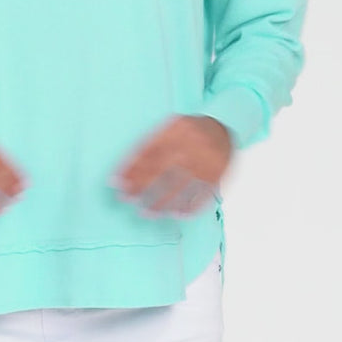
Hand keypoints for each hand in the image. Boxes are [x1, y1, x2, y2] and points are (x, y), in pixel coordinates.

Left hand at [109, 115, 232, 216]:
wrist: (224, 130)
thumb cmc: (190, 132)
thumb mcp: (171, 127)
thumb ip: (151, 143)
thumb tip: (128, 166)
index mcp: (177, 130)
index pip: (150, 151)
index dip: (132, 168)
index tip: (117, 181)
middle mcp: (192, 146)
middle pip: (163, 170)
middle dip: (142, 186)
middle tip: (126, 197)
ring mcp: (206, 162)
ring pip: (181, 186)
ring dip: (162, 202)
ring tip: (146, 212)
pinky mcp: (217, 177)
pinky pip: (202, 195)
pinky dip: (189, 207)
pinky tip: (175, 214)